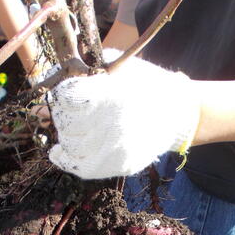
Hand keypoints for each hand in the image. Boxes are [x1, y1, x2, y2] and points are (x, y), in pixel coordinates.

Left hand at [47, 50, 199, 179]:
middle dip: (63, 114)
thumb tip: (56, 76)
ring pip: (71, 146)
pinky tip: (59, 152)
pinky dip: (65, 160)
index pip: (65, 98)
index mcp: (112, 94)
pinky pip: (83, 168)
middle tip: (71, 111)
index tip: (67, 94)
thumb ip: (88, 69)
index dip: (61, 95)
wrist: (178, 113)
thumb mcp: (120, 66)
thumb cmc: (146, 84)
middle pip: (66, 123)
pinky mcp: (120, 165)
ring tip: (73, 128)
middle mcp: (113, 123)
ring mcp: (116, 148)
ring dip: (66, 135)